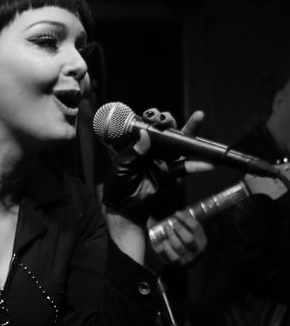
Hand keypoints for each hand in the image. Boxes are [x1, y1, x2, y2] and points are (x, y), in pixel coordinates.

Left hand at [102, 107, 211, 223]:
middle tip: (167, 119)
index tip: (153, 116)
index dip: (152, 118)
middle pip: (165, 131)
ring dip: (189, 132)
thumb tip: (144, 134)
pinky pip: (186, 168)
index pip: (148, 127)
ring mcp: (164, 161)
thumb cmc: (118, 186)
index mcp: (138, 146)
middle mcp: (153, 150)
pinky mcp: (172, 174)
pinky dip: (198, 165)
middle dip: (168, 120)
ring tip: (198, 116)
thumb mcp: (122, 167)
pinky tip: (207, 163)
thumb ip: (134, 152)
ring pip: (179, 144)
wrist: (124, 209)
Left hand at [149, 209, 207, 265]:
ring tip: (167, 229)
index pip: (196, 227)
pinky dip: (168, 249)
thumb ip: (185, 223)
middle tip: (173, 223)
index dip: (186, 219)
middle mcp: (197, 248)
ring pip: (179, 247)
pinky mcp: (180, 262)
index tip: (177, 213)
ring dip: (172, 236)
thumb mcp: (190, 231)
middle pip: (189, 239)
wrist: (187, 257)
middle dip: (179, 229)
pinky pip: (173, 257)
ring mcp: (189, 256)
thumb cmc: (187, 239)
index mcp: (201, 238)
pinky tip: (165, 242)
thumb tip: (175, 212)